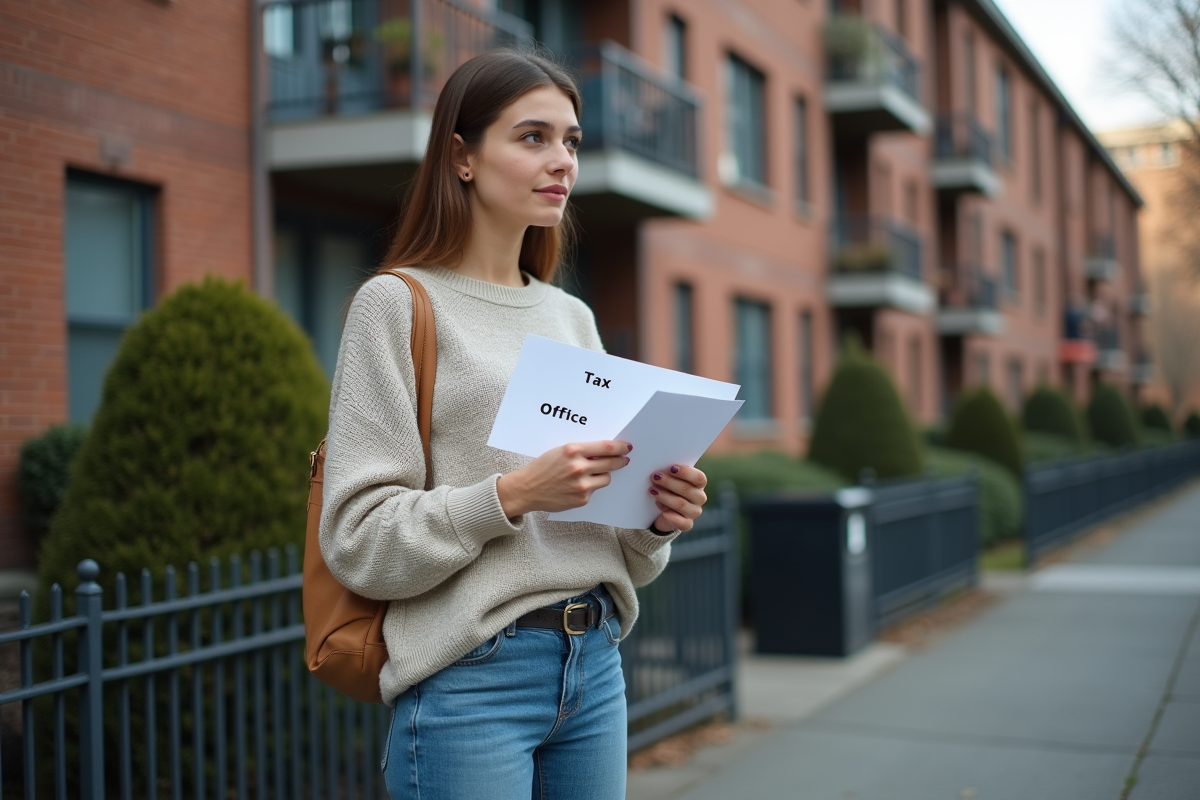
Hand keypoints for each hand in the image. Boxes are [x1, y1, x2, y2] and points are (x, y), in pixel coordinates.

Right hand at [497, 440, 632, 517]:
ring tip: (592, 474)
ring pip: (606, 478)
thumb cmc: (543, 468)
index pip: (606, 447)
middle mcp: (579, 467)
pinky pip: (595, 490)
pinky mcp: (582, 499)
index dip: (620, 447)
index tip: (626, 447)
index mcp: (573, 450)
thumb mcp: (561, 451)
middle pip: (611, 463)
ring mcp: (581, 485)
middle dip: (620, 461)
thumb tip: (605, 451)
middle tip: (623, 459)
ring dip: (603, 475)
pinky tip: (577, 486)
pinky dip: (590, 487)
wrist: (527, 489)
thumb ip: (582, 451)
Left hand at [648, 464, 706, 532]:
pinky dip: (672, 517)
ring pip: (681, 504)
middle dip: (669, 482)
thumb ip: (668, 473)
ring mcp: (694, 512)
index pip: (698, 478)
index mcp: (698, 484)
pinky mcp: (687, 524)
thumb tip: (659, 470)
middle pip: (687, 489)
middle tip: (655, 476)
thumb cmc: (667, 489)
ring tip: (652, 491)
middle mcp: (699, 497)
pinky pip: (682, 522)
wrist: (663, 512)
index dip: (686, 472)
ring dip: (665, 496)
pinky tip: (664, 513)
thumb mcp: (669, 480)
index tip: (671, 468)